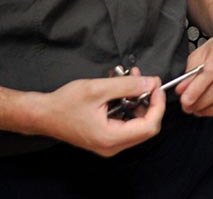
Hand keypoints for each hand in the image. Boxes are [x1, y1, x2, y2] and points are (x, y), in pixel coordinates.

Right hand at [33, 71, 164, 156]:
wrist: (42, 114)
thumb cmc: (65, 103)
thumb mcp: (98, 88)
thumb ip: (128, 86)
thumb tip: (152, 83)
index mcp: (111, 138)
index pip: (150, 126)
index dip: (158, 104)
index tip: (156, 85)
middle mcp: (112, 146)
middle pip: (146, 125)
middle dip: (149, 100)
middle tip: (146, 79)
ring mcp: (109, 143)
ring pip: (137, 122)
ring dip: (138, 98)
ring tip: (132, 78)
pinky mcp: (105, 137)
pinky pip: (125, 121)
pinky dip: (128, 103)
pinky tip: (122, 87)